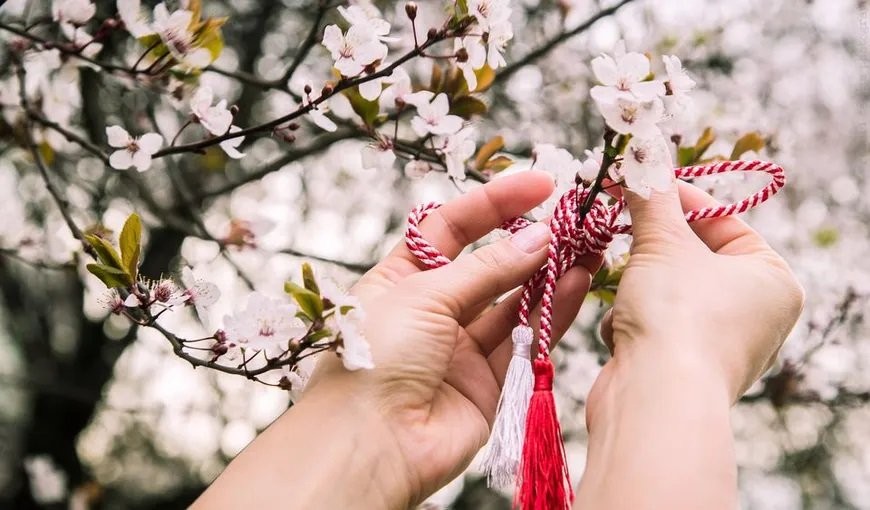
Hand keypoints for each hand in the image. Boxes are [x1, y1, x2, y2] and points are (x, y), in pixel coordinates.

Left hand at [303, 170, 600, 506]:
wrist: (369, 445)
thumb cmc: (375, 360)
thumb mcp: (424, 295)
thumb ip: (487, 269)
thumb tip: (537, 237)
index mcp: (399, 280)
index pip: (450, 228)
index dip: (492, 204)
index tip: (538, 185)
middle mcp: (431, 311)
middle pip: (488, 264)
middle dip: (528, 239)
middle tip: (573, 217)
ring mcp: (460, 348)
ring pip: (513, 301)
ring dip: (549, 273)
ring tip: (588, 245)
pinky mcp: (488, 383)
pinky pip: (526, 340)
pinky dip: (551, 311)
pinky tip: (576, 282)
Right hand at [575, 181, 803, 509]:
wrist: (655, 401)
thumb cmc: (677, 317)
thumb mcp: (662, 242)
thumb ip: (652, 196)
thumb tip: (642, 150)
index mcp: (773, 279)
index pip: (723, 220)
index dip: (677, 198)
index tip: (638, 182)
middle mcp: (756, 314)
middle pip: (691, 256)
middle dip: (650, 246)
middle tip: (618, 220)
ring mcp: (720, 345)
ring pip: (665, 290)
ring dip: (636, 286)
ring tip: (628, 292)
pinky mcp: (682, 369)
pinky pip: (653, 325)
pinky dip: (633, 323)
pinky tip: (626, 336)